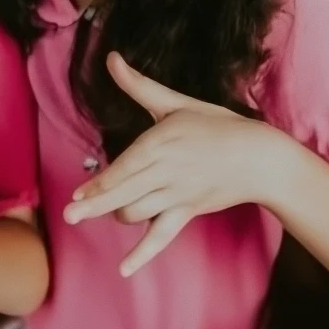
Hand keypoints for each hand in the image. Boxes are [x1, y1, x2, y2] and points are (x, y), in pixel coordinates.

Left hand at [62, 52, 282, 275]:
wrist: (259, 156)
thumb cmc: (216, 125)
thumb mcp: (175, 103)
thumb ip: (139, 86)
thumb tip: (112, 58)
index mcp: (160, 144)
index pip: (125, 168)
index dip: (101, 184)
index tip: (78, 194)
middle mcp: (166, 172)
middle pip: (125, 194)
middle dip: (95, 207)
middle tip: (68, 217)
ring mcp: (177, 195)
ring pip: (138, 213)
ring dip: (116, 216)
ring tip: (98, 214)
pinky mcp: (186, 213)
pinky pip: (162, 238)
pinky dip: (143, 255)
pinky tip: (123, 270)